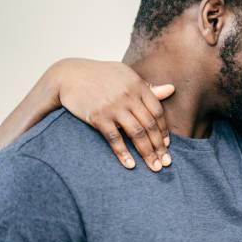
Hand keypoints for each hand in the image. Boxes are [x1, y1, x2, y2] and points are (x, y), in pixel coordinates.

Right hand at [54, 58, 174, 171]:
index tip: (167, 145)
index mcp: (138, 85)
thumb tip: (172, 89)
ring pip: (137, 134)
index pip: (158, 111)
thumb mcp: (126, 75)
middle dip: (160, 147)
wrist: (68, 75)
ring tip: (154, 167)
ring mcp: (114, 106)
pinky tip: (131, 165)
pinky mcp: (98, 116)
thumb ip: (149, 87)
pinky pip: (114, 138)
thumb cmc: (101, 76)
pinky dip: (123, 153)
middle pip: (150, 125)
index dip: (164, 130)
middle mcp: (128, 96)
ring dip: (147, 153)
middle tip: (166, 163)